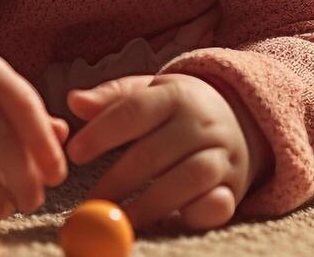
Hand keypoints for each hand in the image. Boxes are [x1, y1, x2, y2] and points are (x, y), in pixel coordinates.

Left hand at [63, 73, 268, 230]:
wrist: (239, 116)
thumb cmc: (176, 109)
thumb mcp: (148, 93)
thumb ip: (111, 98)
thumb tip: (74, 102)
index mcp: (175, 94)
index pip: (135, 111)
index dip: (103, 132)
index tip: (74, 153)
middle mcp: (202, 123)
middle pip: (156, 152)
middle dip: (117, 180)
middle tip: (88, 203)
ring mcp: (221, 154)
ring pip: (187, 179)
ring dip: (148, 204)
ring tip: (117, 219)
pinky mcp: (232, 186)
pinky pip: (217, 202)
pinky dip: (196, 212)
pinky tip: (169, 222)